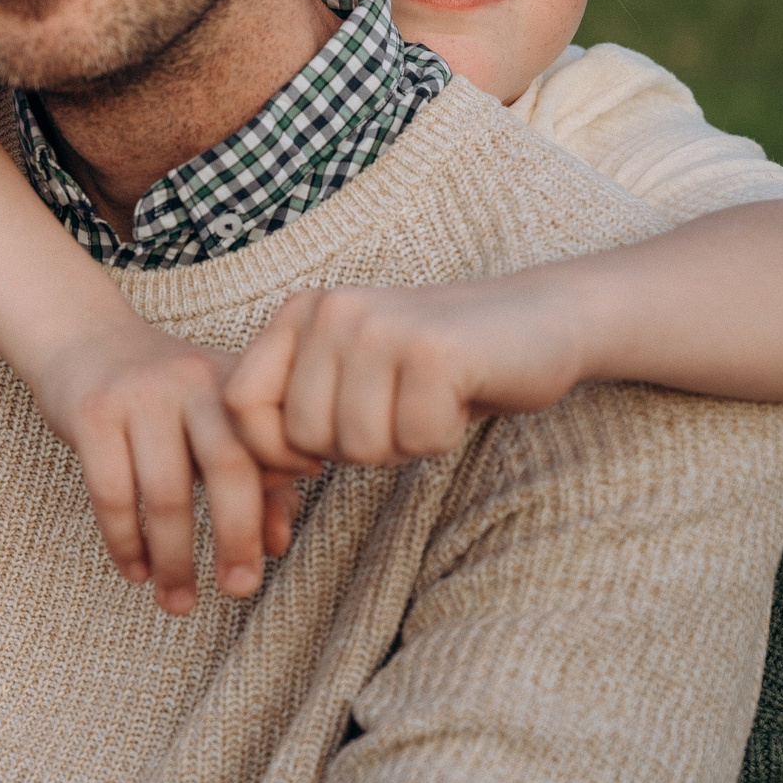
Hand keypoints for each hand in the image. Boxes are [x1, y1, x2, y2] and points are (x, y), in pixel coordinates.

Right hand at [31, 322, 303, 614]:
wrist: (82, 338)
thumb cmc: (161, 395)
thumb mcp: (213, 420)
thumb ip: (256, 476)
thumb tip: (277, 546)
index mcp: (234, 380)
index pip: (271, 449)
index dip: (277, 502)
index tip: (270, 554)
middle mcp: (193, 380)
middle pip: (227, 467)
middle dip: (235, 538)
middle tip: (238, 590)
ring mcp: (139, 395)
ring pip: (167, 491)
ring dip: (175, 558)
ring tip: (178, 602)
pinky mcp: (91, 413)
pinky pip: (112, 492)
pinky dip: (125, 542)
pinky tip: (135, 571)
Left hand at [224, 278, 582, 472]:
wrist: (540, 320)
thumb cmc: (435, 364)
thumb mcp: (350, 372)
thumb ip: (298, 402)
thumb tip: (250, 471)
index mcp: (300, 313)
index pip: (242, 402)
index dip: (273, 449)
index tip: (316, 457)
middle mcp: (331, 310)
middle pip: (305, 437)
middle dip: (356, 448)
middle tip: (399, 412)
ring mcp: (380, 326)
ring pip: (360, 446)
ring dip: (401, 445)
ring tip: (428, 401)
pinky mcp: (432, 351)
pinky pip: (416, 440)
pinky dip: (442, 438)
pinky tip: (459, 399)